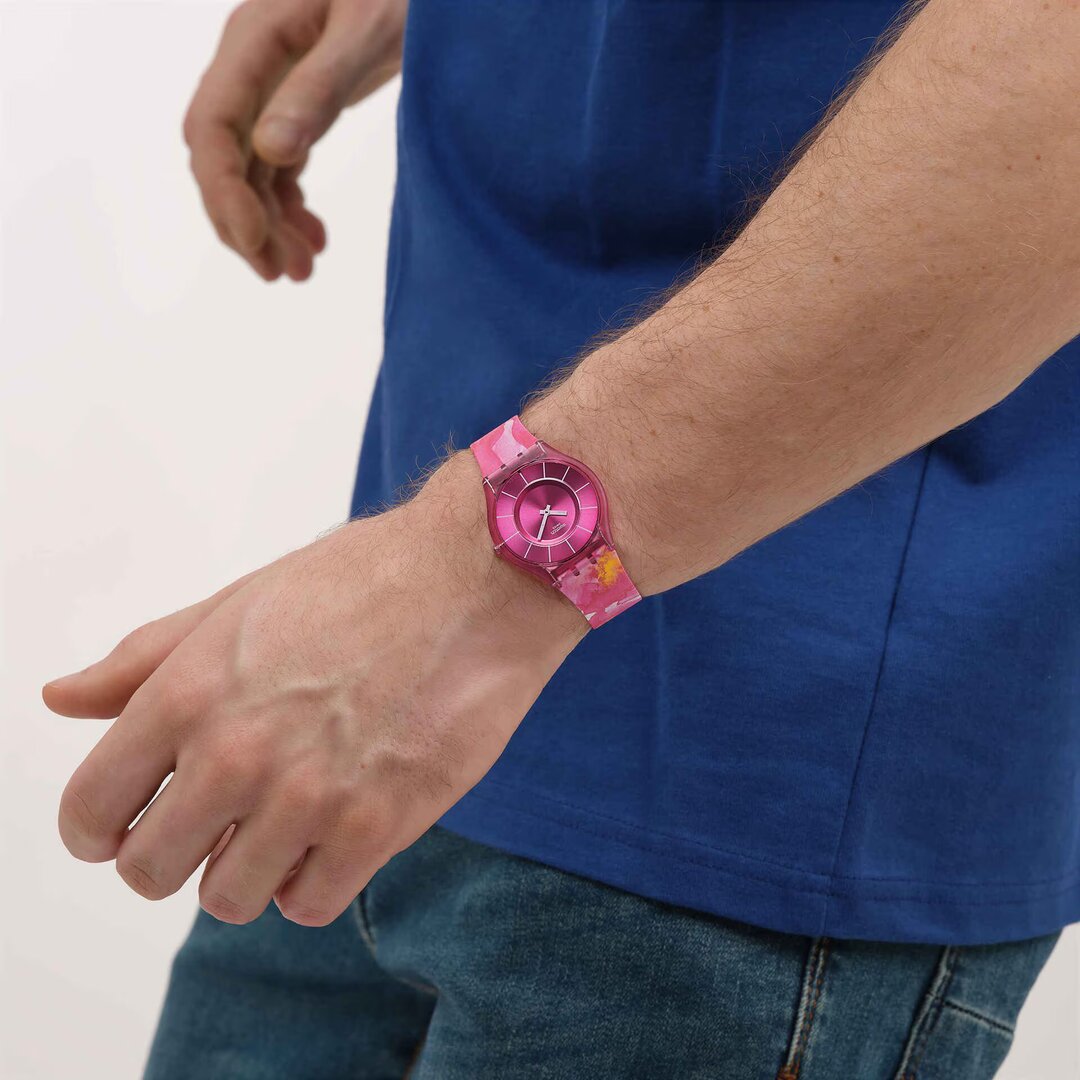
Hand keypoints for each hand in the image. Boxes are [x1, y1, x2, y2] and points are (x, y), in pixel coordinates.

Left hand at [45, 454, 584, 925]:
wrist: (477, 578)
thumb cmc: (362, 579)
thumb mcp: (240, 603)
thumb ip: (145, 659)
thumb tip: (63, 699)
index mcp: (187, 692)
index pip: (91, 809)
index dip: (96, 830)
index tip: (121, 828)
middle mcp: (236, 753)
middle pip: (150, 872)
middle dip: (171, 856)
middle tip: (211, 826)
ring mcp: (307, 796)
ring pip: (228, 899)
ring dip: (246, 870)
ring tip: (283, 823)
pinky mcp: (378, 825)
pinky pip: (308, 904)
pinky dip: (312, 881)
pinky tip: (332, 835)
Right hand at [183, 0, 406, 280]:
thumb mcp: (364, 32)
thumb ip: (319, 88)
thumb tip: (272, 151)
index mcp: (254, 42)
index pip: (212, 128)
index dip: (224, 192)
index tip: (256, 243)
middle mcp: (252, 66)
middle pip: (221, 158)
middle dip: (244, 222)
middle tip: (281, 275)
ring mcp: (272, 85)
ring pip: (251, 170)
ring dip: (270, 226)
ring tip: (303, 271)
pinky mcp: (299, 102)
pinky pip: (278, 166)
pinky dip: (290, 207)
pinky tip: (316, 239)